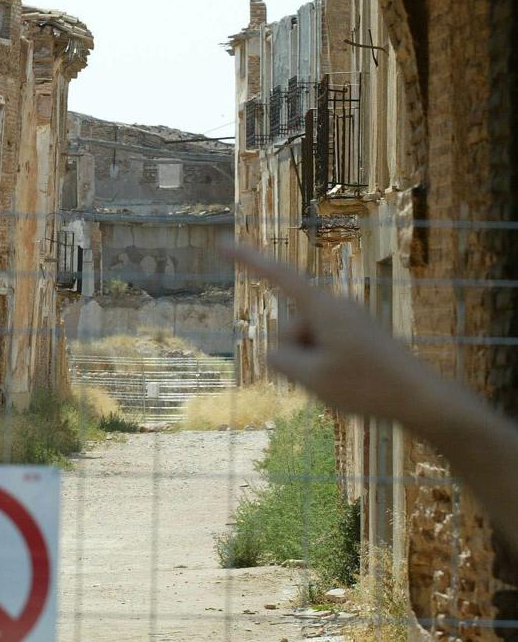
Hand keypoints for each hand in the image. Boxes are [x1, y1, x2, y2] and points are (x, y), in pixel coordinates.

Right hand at [224, 244, 423, 421]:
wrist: (421, 398)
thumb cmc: (366, 386)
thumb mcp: (311, 378)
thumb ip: (280, 360)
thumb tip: (275, 353)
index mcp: (323, 307)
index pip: (277, 276)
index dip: (246, 259)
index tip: (221, 243)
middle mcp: (336, 305)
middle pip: (290, 326)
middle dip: (296, 352)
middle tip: (326, 378)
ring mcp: (349, 319)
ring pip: (307, 340)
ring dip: (313, 362)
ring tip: (343, 383)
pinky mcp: (359, 333)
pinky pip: (324, 345)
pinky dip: (326, 364)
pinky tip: (349, 383)